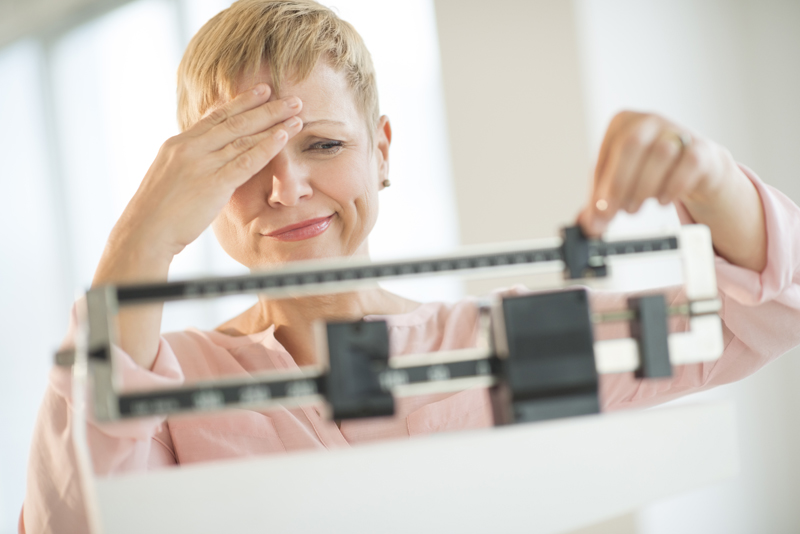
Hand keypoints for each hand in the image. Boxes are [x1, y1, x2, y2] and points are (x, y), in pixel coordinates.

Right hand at [113, 83, 303, 259]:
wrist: (144, 232)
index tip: (262, 90)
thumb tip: (207, 161)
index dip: (241, 102)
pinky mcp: (213, 183)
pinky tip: (284, 136)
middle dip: (266, 106)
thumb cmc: (157, 212)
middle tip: (291, 97)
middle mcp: (190, 148)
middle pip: (235, 120)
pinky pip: (246, 161)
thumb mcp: (171, 177)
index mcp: (179, 144)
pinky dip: (267, 146)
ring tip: (297, 111)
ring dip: (274, 122)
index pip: (215, 116)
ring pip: (244, 136)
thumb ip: (191, 164)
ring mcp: (202, 164)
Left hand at [578, 110, 765, 271]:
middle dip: (619, 183)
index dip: (600, 185)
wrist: (695, 166)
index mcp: (623, 123)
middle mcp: (649, 121)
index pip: (606, 153)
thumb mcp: (620, 181)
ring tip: (635, 209)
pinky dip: (673, 187)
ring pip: (660, 153)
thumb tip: (589, 224)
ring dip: (644, 188)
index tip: (598, 211)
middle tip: (615, 211)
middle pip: (631, 145)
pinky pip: (688, 164)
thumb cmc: (649, 170)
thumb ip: (602, 202)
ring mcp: (677, 131)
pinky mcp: (701, 149)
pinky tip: (661, 201)